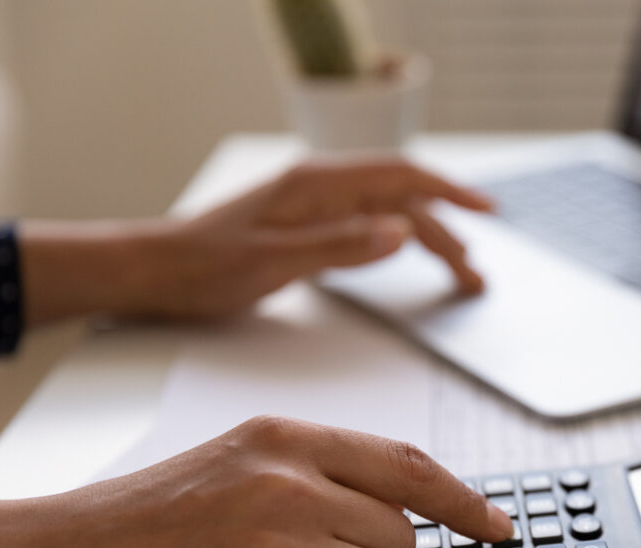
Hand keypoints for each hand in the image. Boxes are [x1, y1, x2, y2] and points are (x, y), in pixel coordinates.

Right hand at [0, 416, 512, 547]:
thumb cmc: (134, 527)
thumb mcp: (232, 467)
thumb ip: (316, 479)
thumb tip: (398, 519)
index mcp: (284, 441)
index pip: (409, 465)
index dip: (465, 501)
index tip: (495, 527)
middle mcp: (290, 485)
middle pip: (400, 540)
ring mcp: (280, 547)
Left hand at [20, 158, 493, 324]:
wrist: (154, 271)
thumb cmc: (203, 266)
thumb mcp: (273, 262)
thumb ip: (340, 245)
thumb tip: (403, 232)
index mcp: (316, 184)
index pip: (400, 176)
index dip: (449, 191)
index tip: (486, 210)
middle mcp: (321, 188)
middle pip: (402, 202)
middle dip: (446, 234)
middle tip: (474, 278)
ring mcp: (315, 207)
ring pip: (388, 218)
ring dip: (427, 242)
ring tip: (459, 274)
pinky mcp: (307, 227)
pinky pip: (367, 228)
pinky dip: (398, 244)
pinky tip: (409, 257)